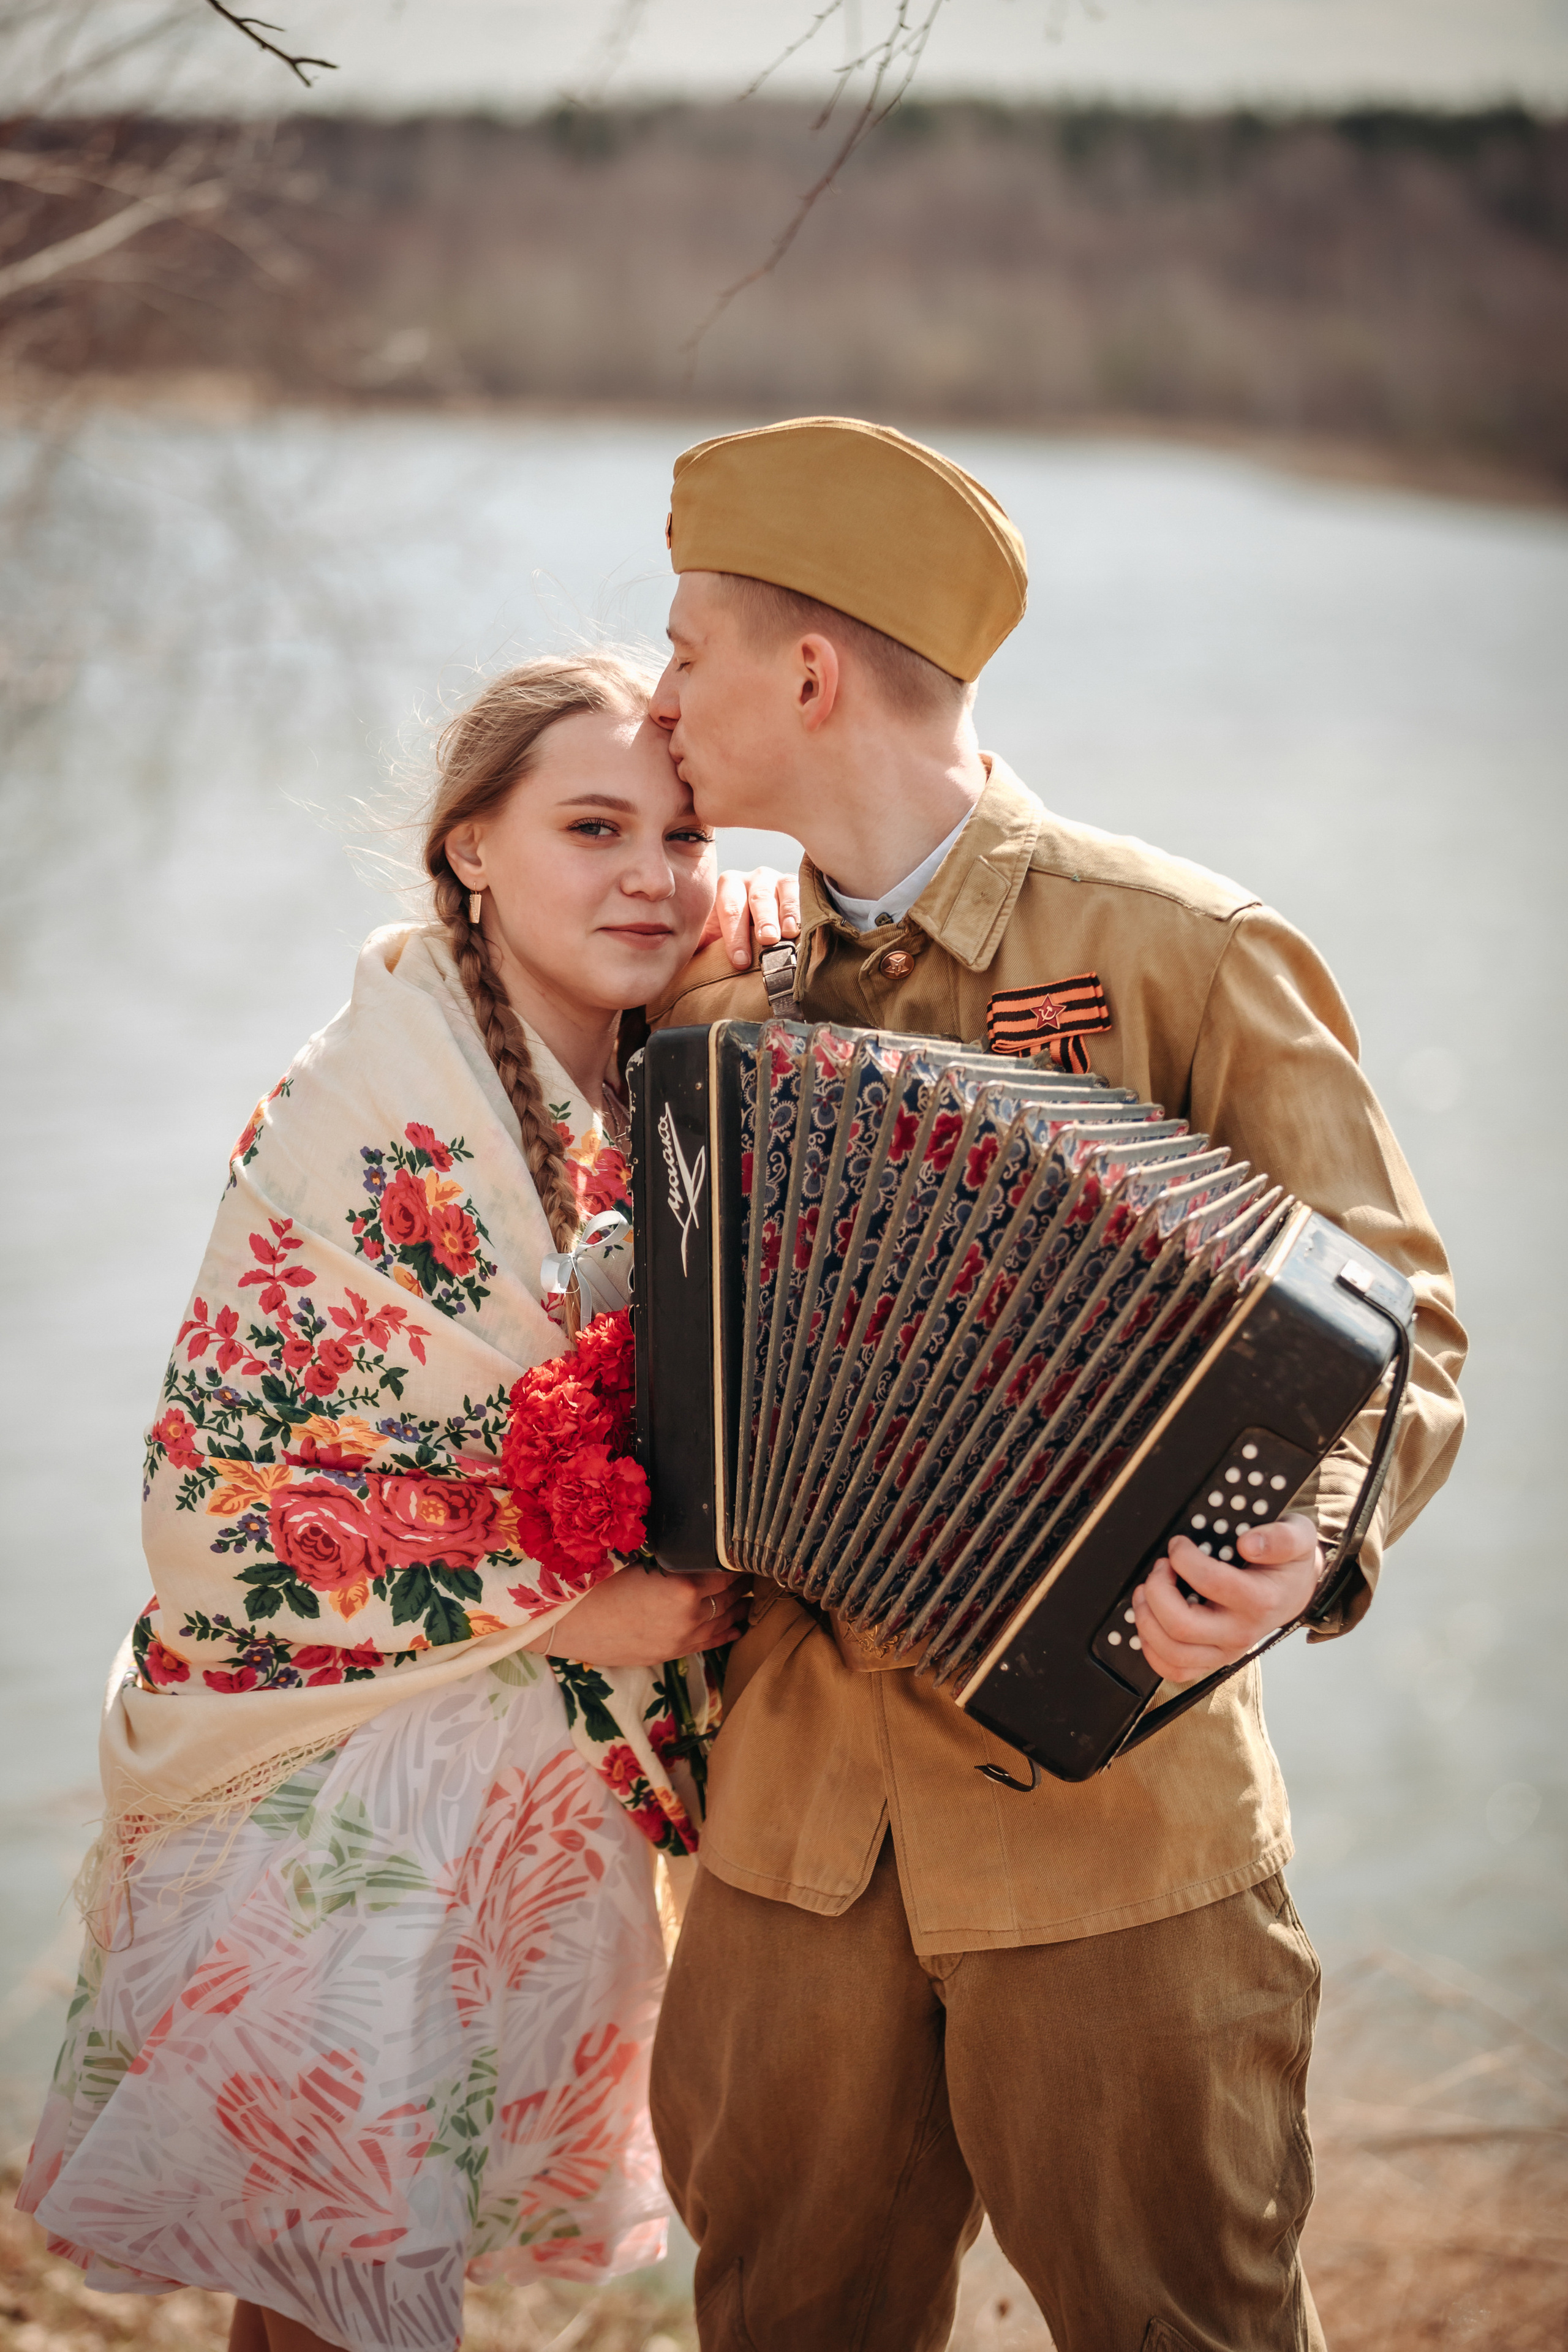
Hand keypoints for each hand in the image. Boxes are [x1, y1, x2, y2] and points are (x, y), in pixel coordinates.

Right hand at [525, 1567, 747, 1667]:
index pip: (727, 1572)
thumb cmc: (596, 1584)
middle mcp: (689, 1617)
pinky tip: (738, 1625)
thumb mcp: (637, 1558)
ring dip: (738, 1606)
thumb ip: (672, 1556)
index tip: (744, 1550)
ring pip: (724, 1621)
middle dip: (742, 1582)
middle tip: (751, 1567)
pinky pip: (709, 1643)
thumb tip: (694, 1545)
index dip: (737, 1560)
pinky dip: (726, 1632)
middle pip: (730, 1597)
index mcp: (683, 1588)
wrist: (567, 1624)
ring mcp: (681, 1640)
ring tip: (749, 1593)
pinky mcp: (670, 1654)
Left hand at [699, 866, 801, 970]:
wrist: (763, 929)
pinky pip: (801, 892)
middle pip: (757, 898)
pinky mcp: (797, 885)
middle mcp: (752, 879)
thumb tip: (672, 964)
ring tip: (786, 933)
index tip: (740, 961)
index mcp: (727, 887)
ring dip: (784, 913)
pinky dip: (801, 909)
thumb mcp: (714, 939)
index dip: (734, 935)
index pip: (730, 908)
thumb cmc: (735, 938)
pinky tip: (802, 926)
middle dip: (761, 920)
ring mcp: (777, 879)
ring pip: (781, 892)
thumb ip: (699, 945)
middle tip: (766, 940)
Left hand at [1130, 1514, 1321, 1685]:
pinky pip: (1173, 1670)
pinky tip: (1151, 1619)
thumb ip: (1281, 1538)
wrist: (1293, 1592)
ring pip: (1172, 1653)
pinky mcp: (1211, 1660)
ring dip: (1147, 1619)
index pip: (1210, 1583)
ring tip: (1148, 1591)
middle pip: (1181, 1626)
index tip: (1178, 1544)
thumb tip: (1248, 1544)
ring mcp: (1225, 1652)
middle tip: (1160, 1567)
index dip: (1184, 1558)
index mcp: (1260, 1602)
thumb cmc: (1288, 1564)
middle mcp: (1241, 1634)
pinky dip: (1152, 1649)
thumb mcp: (1298, 1538)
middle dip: (1158, 1590)